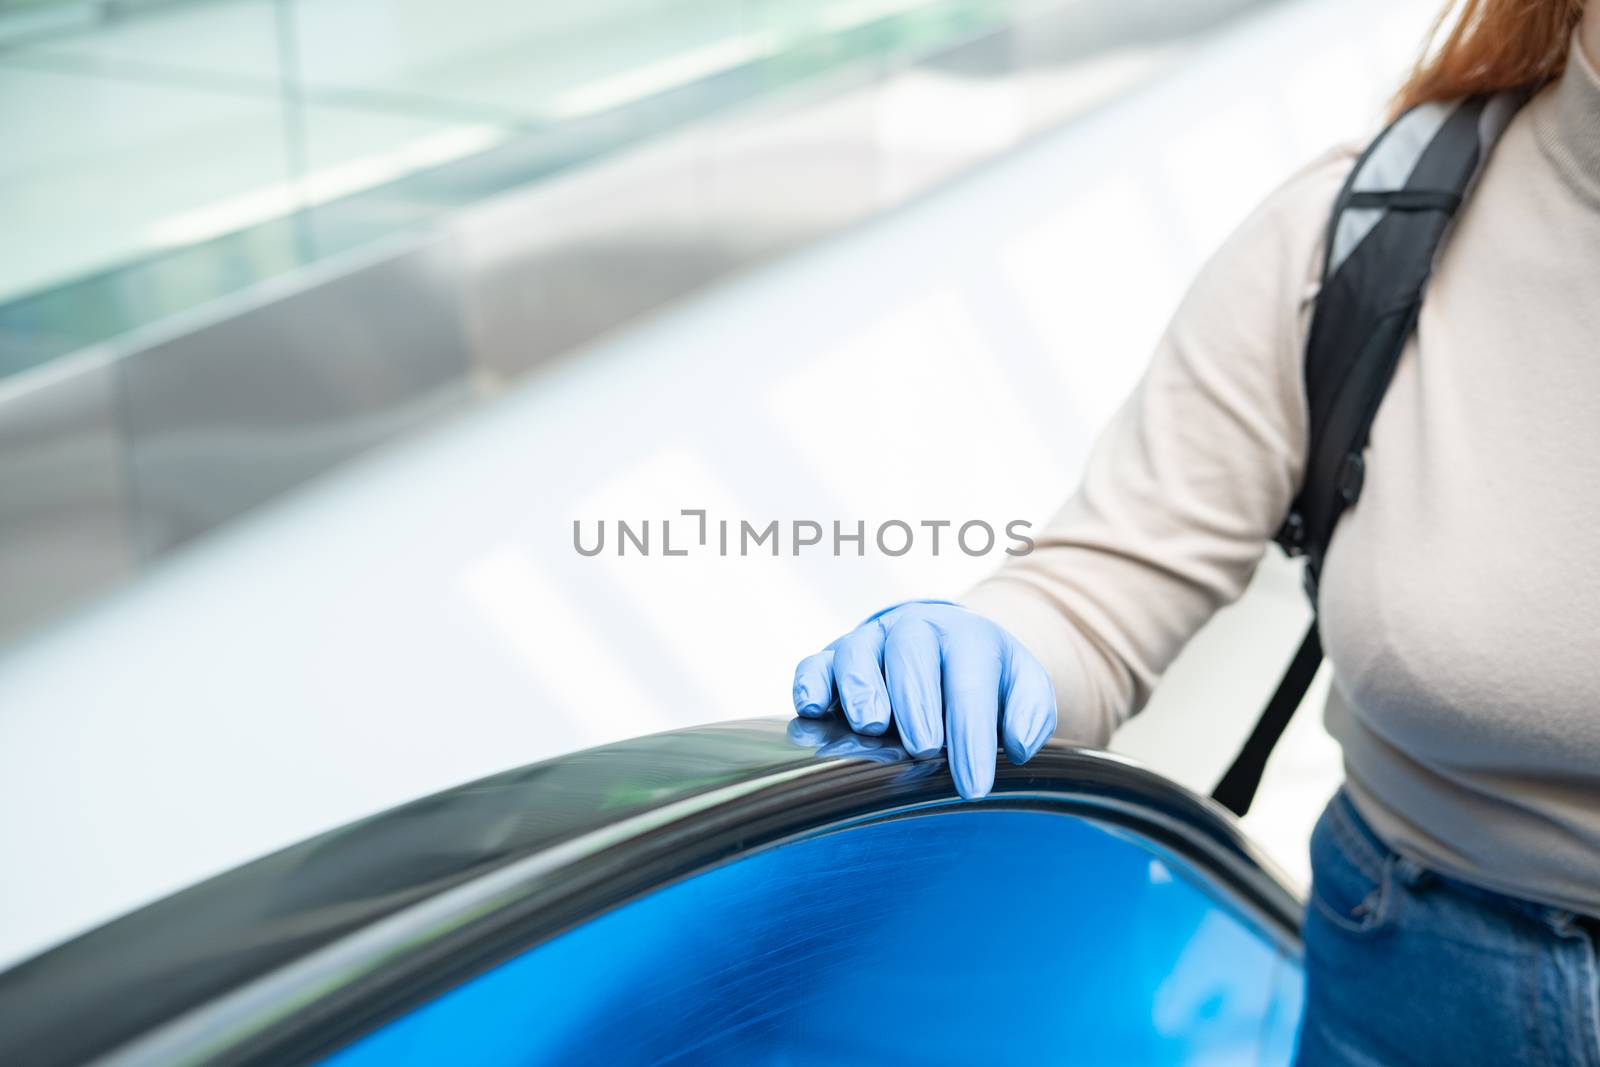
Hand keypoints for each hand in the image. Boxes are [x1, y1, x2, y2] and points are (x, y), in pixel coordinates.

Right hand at [791, 600, 1055, 798]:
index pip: (969, 682)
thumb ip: (1030, 711)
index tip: (974, 785)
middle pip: (910, 655)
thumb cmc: (982, 677)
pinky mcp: (830, 659)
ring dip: (862, 688)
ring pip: (857, 654)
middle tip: (925, 748)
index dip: (972, 734)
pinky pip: (813, 665)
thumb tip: (1018, 744)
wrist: (943, 641)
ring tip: (871, 724)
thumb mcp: (1021, 685)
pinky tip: (812, 711)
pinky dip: (809, 685)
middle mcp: (913, 631)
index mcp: (965, 637)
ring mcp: (868, 642)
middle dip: (916, 702)